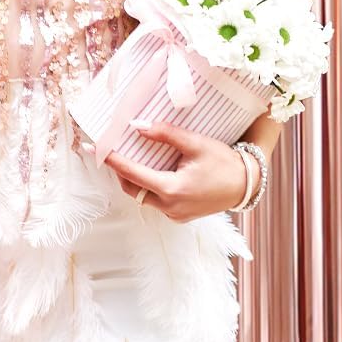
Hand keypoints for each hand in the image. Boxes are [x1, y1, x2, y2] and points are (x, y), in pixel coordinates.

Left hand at [104, 118, 253, 222]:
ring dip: (133, 178)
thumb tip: (137, 125)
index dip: (110, 160)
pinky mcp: (180, 216)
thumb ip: (165, 133)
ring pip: (142, 196)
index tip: (94, 148)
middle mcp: (170, 207)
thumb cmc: (225, 163)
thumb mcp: (196, 143)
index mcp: (172, 189)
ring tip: (127, 157)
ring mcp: (175, 214)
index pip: (131, 173)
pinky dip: (148, 186)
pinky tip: (150, 171)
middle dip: (119, 170)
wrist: (248, 185)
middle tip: (108, 151)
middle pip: (132, 188)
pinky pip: (155, 201)